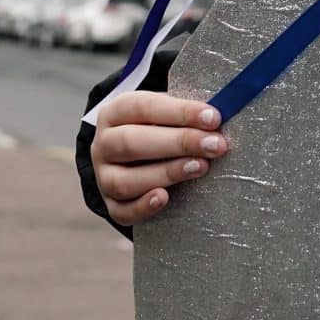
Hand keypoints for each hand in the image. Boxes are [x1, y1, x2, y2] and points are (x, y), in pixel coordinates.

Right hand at [90, 91, 228, 225]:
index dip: (180, 112)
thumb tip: (217, 119)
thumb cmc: (160, 128)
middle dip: (178, 143)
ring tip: (200, 167)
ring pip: (125, 180)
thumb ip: (186, 113)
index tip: (213, 118)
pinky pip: (121, 211)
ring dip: (166, 173)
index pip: (143, 108)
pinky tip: (164, 198)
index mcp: (115, 112)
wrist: (137, 156)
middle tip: (215, 145)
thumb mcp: (167, 112)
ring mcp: (103, 177)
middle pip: (131, 143)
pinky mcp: (111, 204)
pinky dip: (143, 207)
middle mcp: (103, 144)